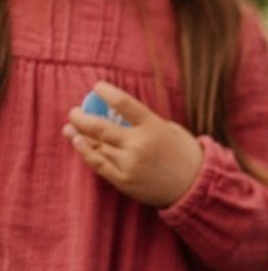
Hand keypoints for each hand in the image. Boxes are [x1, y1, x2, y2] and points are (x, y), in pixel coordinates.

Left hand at [64, 81, 203, 206]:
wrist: (194, 185)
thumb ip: (144, 124)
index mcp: (154, 127)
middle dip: (82, 118)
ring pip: (96, 147)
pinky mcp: (123, 180)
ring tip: (69, 128)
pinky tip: (78, 143)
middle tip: (73, 111)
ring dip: (79, 136)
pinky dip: (86, 153)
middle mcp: (139, 145)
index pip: (125, 104)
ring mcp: (129, 164)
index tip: (96, 86)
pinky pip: (99, 164)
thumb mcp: (168, 130)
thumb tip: (116, 116)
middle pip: (101, 128)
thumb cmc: (182, 152)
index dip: (108, 93)